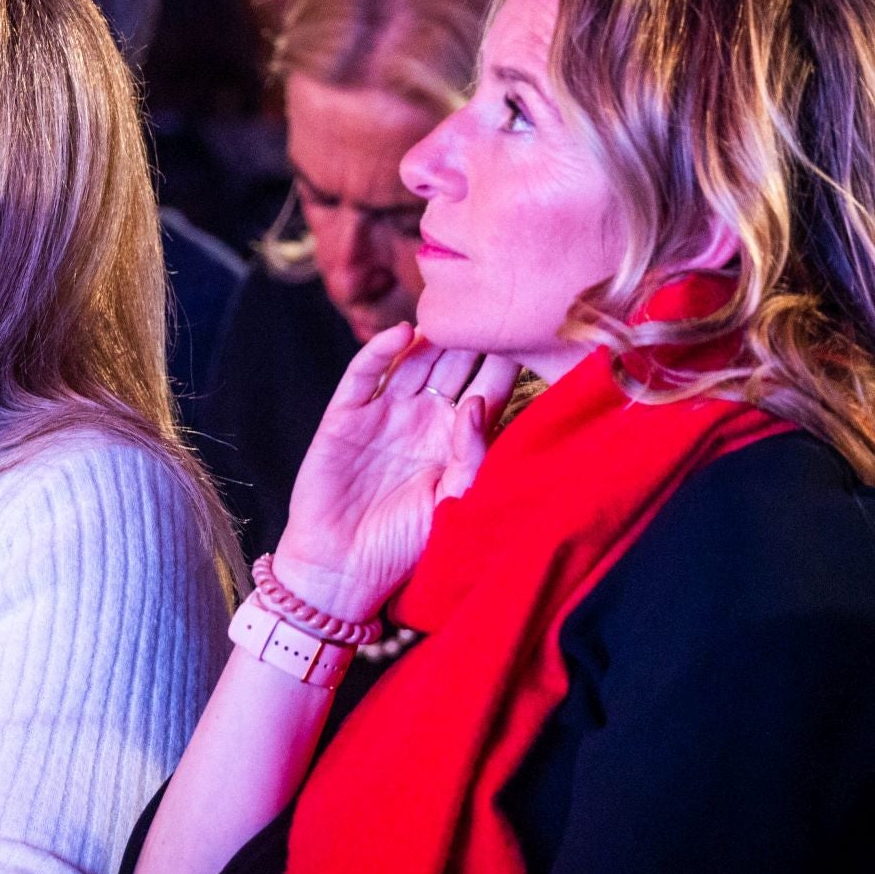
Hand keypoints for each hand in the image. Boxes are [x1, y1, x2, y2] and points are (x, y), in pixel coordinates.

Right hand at [275, 324, 516, 620]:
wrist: (343, 570)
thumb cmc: (405, 546)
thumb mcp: (456, 501)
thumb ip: (474, 454)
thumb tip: (476, 403)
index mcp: (456, 439)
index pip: (488, 389)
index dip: (506, 362)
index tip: (530, 332)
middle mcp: (423, 418)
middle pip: (454, 364)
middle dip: (473, 337)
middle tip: (496, 303)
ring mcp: (383, 413)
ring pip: (413, 360)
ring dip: (433, 335)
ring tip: (456, 311)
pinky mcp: (345, 416)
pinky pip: (364, 374)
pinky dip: (379, 350)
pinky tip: (402, 332)